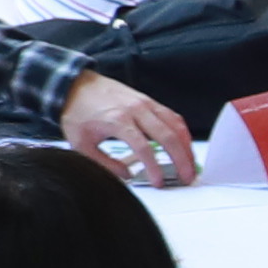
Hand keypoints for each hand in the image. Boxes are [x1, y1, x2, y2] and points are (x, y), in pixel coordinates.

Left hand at [57, 74, 197, 188]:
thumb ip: (103, 163)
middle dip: (181, 159)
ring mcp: (145, 103)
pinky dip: (182, 132)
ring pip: (175, 125)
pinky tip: (184, 144)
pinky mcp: (149, 101)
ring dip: (186, 146)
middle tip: (187, 177)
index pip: (144, 148)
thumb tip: (126, 175)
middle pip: (168, 136)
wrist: (76, 85)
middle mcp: (136, 110)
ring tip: (191, 164)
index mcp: (118, 121)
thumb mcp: (80, 144)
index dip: (154, 168)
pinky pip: (173, 116)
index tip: (158, 182)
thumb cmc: (78, 112)